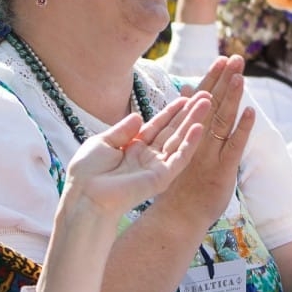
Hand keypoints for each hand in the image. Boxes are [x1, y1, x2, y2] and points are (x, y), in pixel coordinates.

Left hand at [63, 93, 208, 217]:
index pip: (157, 126)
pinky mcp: (161, 178)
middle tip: (205, 96)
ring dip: (193, 122)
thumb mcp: (103, 142)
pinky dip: (190, 143)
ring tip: (207, 104)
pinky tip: (199, 127)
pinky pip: (179, 159)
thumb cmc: (87, 172)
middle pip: (172, 131)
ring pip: (179, 141)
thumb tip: (139, 116)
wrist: (84, 195)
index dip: (171, 111)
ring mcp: (156, 168)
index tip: (185, 97)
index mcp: (132, 148)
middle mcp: (146, 157)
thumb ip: (122, 130)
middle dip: (188, 113)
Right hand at [152, 55, 253, 224]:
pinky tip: (250, 112)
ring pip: (222, 121)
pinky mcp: (222, 171)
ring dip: (232, 97)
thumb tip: (189, 90)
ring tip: (240, 75)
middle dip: (223, 80)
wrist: (177, 215)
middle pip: (211, 105)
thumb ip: (185, 118)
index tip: (221, 59)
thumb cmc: (178, 181)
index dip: (212, 79)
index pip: (200, 99)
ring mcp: (208, 155)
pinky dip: (242, 128)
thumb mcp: (175, 146)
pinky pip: (233, 146)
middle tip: (235, 58)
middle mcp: (195, 139)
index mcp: (185, 132)